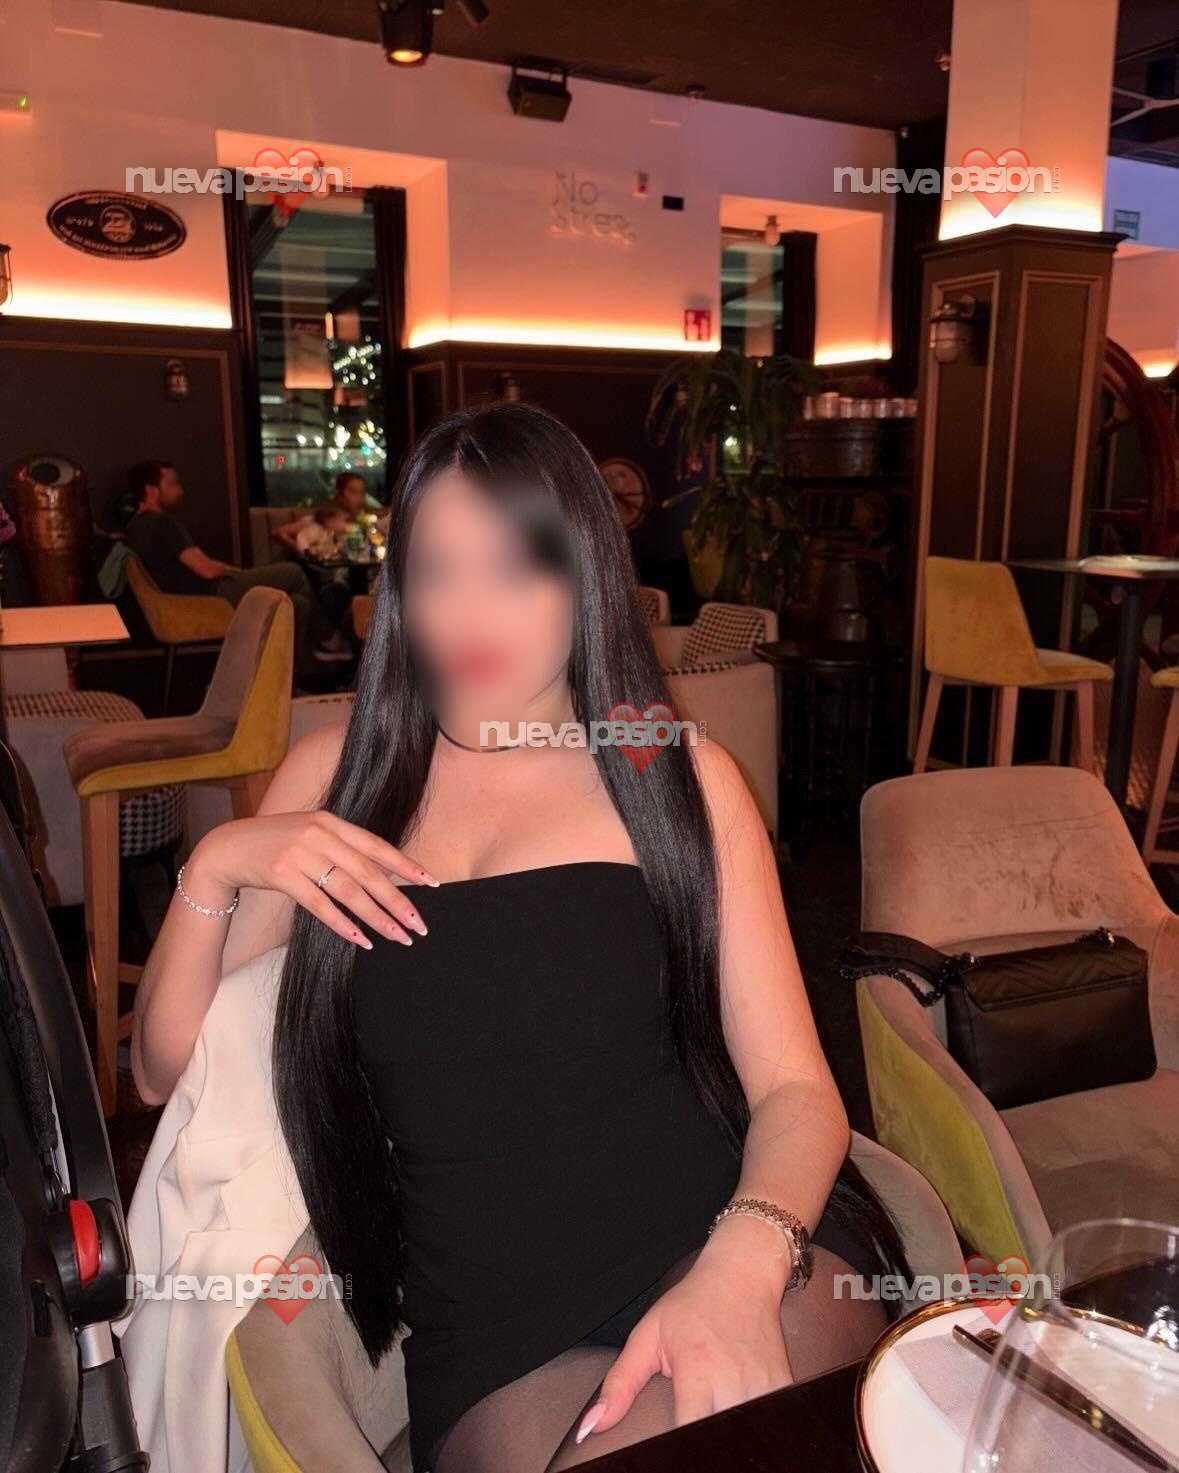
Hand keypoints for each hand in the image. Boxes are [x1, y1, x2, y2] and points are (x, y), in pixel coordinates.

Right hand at [185, 810, 439, 947]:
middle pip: (368, 873)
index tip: (431, 883)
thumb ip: (342, 847)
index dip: (406, 865)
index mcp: (332, 822)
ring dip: (377, 917)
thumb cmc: (275, 843)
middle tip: (420, 924)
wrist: (227, 848)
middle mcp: (320, 835)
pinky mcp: (282, 875)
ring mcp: (300, 854)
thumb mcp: (311, 834)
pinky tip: (361, 939)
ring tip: (398, 936)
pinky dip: (343, 923)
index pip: (377, 846)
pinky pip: (319, 904)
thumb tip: (382, 874)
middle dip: (398, 900)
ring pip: (349, 891)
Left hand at [577, 1226, 793, 1441]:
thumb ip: (619, 1385)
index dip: (673, 1450)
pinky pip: (772, 1418)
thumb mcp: (648, 1335)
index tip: (661, 1452)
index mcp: (697, 1372)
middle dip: (702, 1442)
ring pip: (747, 1431)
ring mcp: (763, 1385)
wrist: (742, 1273)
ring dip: (729, 1434)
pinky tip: (739, 1421)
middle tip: (688, 1434)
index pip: (687, 1435)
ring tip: (709, 1422)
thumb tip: (590, 1429)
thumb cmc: (691, 1304)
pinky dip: (754, 1425)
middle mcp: (734, 1382)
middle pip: (719, 1437)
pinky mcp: (783, 1384)